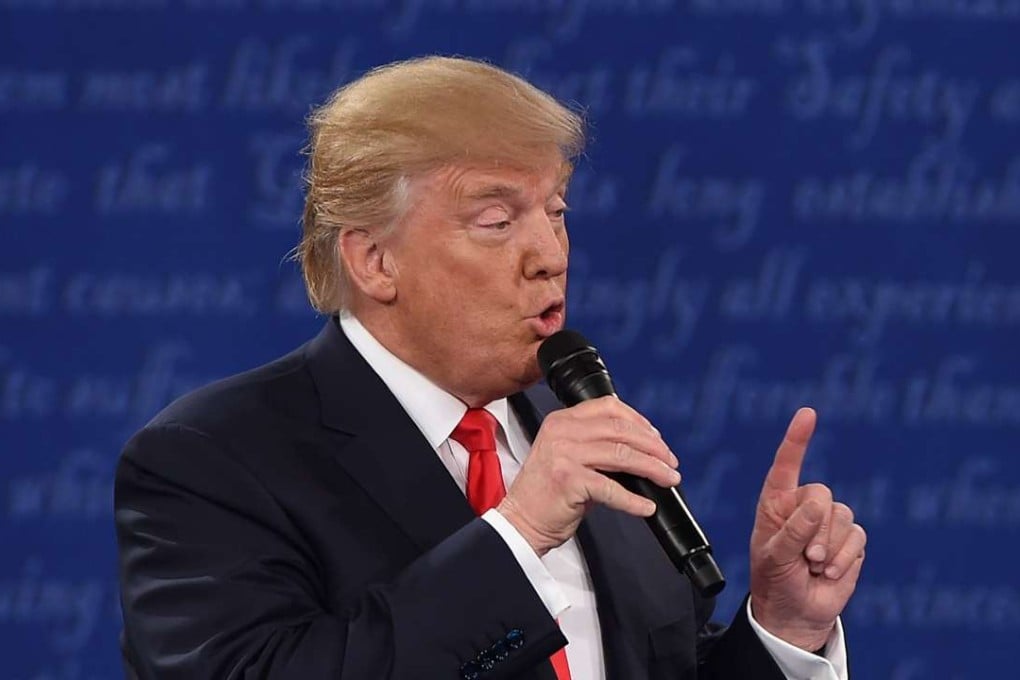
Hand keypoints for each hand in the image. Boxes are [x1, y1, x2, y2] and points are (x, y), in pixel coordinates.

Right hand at [498, 396, 679, 555]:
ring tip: (668, 480)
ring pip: (622, 455)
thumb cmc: (547, 494)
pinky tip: (646, 507)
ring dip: (652, 469)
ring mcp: (564, 454)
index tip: (657, 438)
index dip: (639, 421)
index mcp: (561, 420)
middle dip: (653, 447)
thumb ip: (596, 445)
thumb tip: (642, 449)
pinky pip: (612, 488)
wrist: (520, 521)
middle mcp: (561, 432)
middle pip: (620, 430)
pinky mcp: (569, 480)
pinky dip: (634, 500)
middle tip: (670, 462)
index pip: (608, 407)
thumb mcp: (567, 456)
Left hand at [749, 408, 866, 650]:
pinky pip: (857, 537)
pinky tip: (829, 574)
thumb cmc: (775, 580)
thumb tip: (819, 505)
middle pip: (821, 494)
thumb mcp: (773, 557)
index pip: (786, 465)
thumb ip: (793, 530)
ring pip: (841, 516)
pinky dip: (843, 559)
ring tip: (812, 566)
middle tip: (803, 557)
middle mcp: (804, 506)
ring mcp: (829, 522)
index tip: (808, 414)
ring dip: (828, 548)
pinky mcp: (850, 540)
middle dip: (814, 529)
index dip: (797, 439)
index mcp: (776, 502)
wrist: (796, 613)